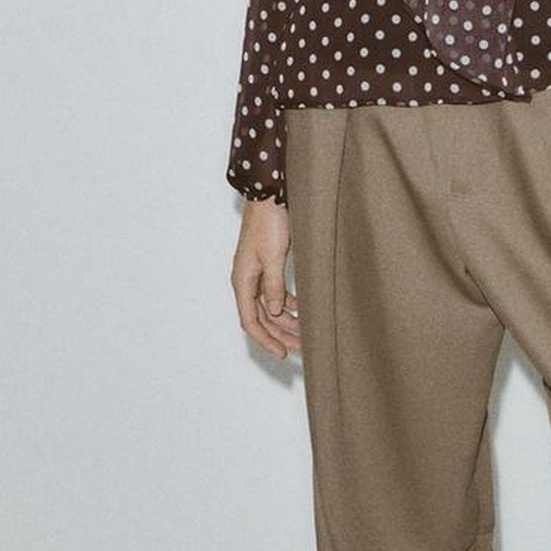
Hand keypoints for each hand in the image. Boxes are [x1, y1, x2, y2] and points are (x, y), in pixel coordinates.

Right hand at [232, 197, 301, 358]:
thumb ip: (274, 286)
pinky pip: (276, 293)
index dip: (266, 340)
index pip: (250, 321)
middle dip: (281, 334)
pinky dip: (289, 304)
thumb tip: (276, 312)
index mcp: (242, 281)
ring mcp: (256, 274)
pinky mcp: (268, 266)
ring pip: (270, 307)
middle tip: (302, 347)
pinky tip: (303, 310)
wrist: (270, 196)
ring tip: (307, 332)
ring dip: (287, 321)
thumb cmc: (269, 222)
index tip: (282, 353)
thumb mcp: (273, 256)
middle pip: (262, 318)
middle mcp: (246, 281)